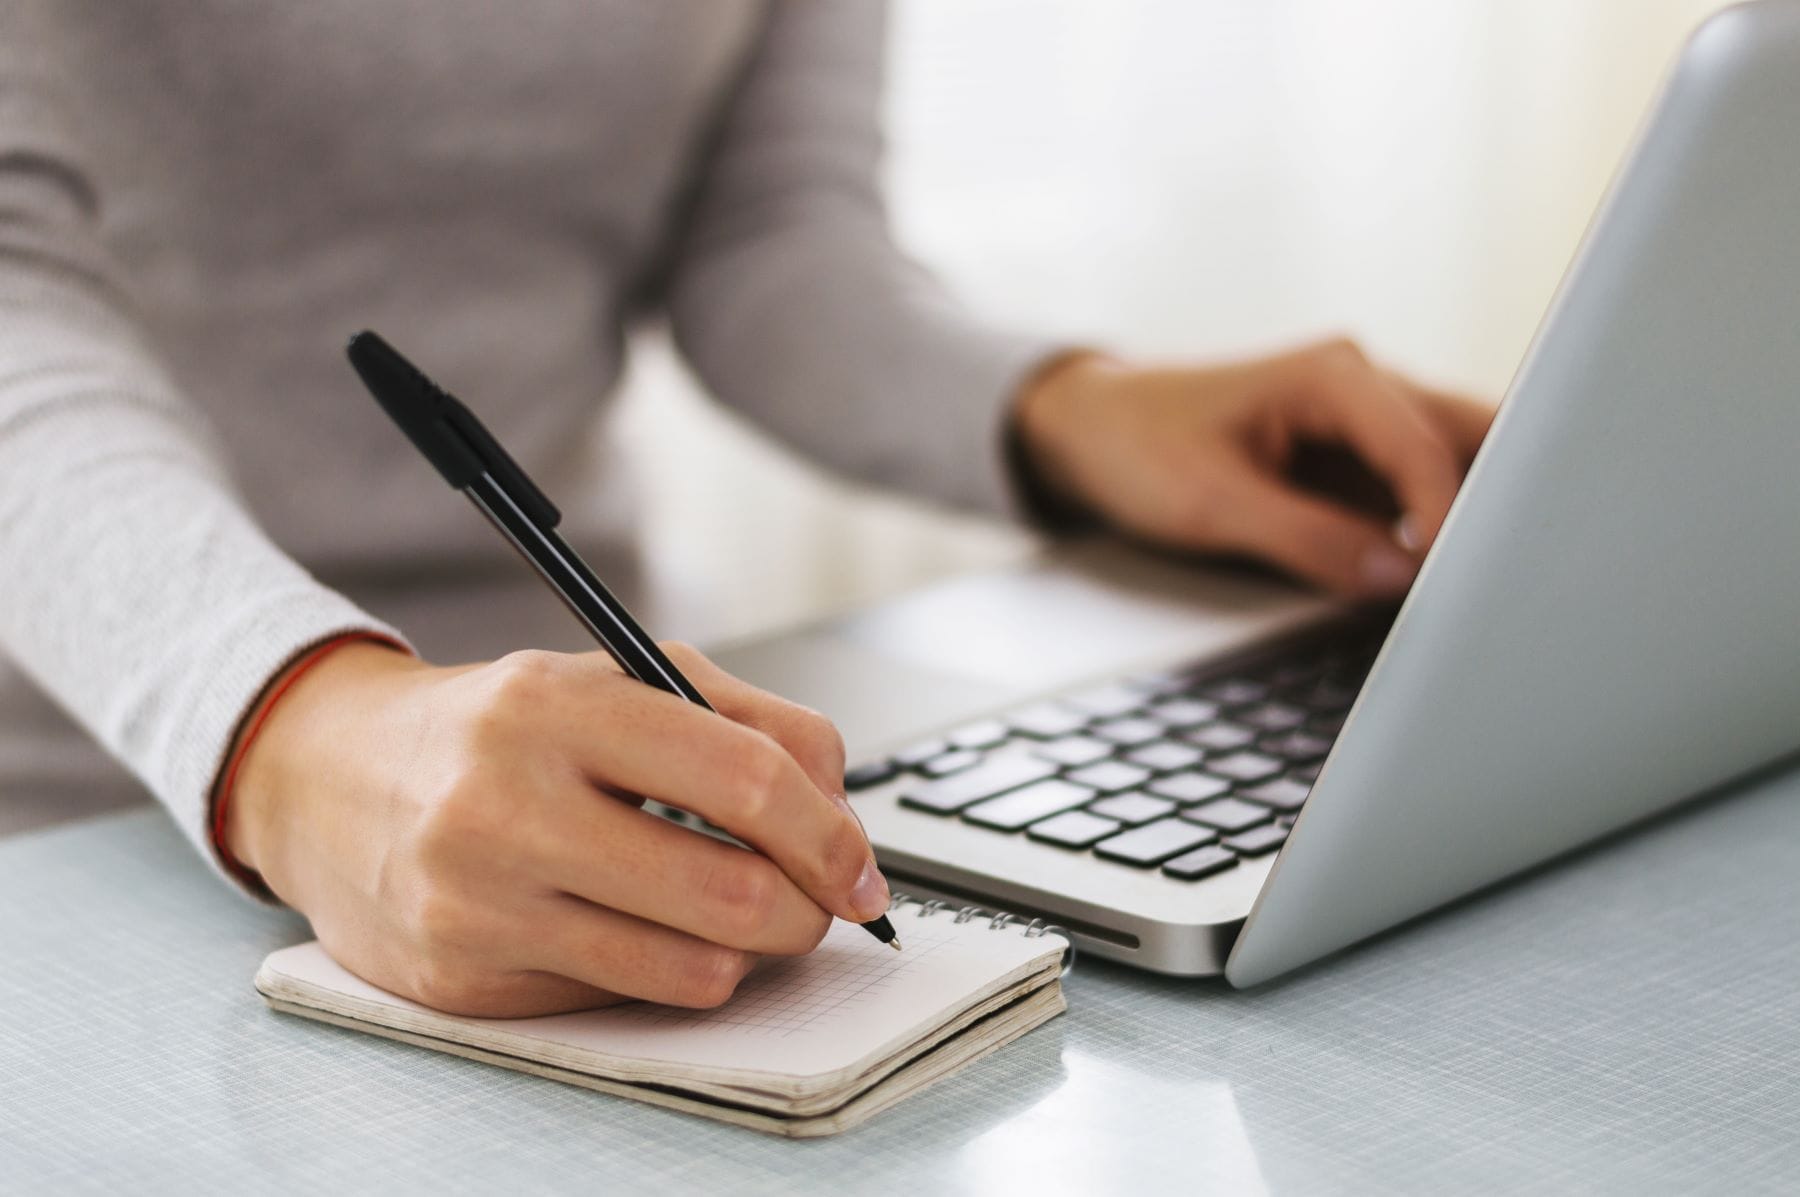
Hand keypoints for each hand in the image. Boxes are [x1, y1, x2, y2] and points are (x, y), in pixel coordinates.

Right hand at [226, 642, 886, 1017]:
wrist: (329, 781)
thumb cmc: (497, 729)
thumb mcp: (614, 679)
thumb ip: (744, 719)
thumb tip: (839, 808)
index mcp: (556, 704)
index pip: (744, 777)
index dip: (829, 835)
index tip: (861, 869)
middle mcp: (506, 803)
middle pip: (730, 892)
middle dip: (805, 911)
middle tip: (816, 906)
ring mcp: (478, 903)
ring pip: (688, 971)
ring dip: (747, 956)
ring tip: (737, 919)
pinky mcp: (462, 981)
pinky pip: (621, 1003)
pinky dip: (666, 977)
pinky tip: (647, 935)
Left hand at [1012, 340, 1494, 595]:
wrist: (1093, 430)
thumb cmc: (1139, 448)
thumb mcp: (1212, 504)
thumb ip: (1308, 540)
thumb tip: (1398, 578)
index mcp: (1335, 374)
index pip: (1425, 449)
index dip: (1451, 520)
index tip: (1455, 582)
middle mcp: (1366, 388)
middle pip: (1473, 441)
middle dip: (1500, 504)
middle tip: (1514, 577)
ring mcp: (1368, 426)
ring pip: (1459, 468)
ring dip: (1474, 522)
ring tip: (1486, 587)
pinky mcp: (1358, 465)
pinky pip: (1420, 497)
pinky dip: (1439, 536)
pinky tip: (1444, 582)